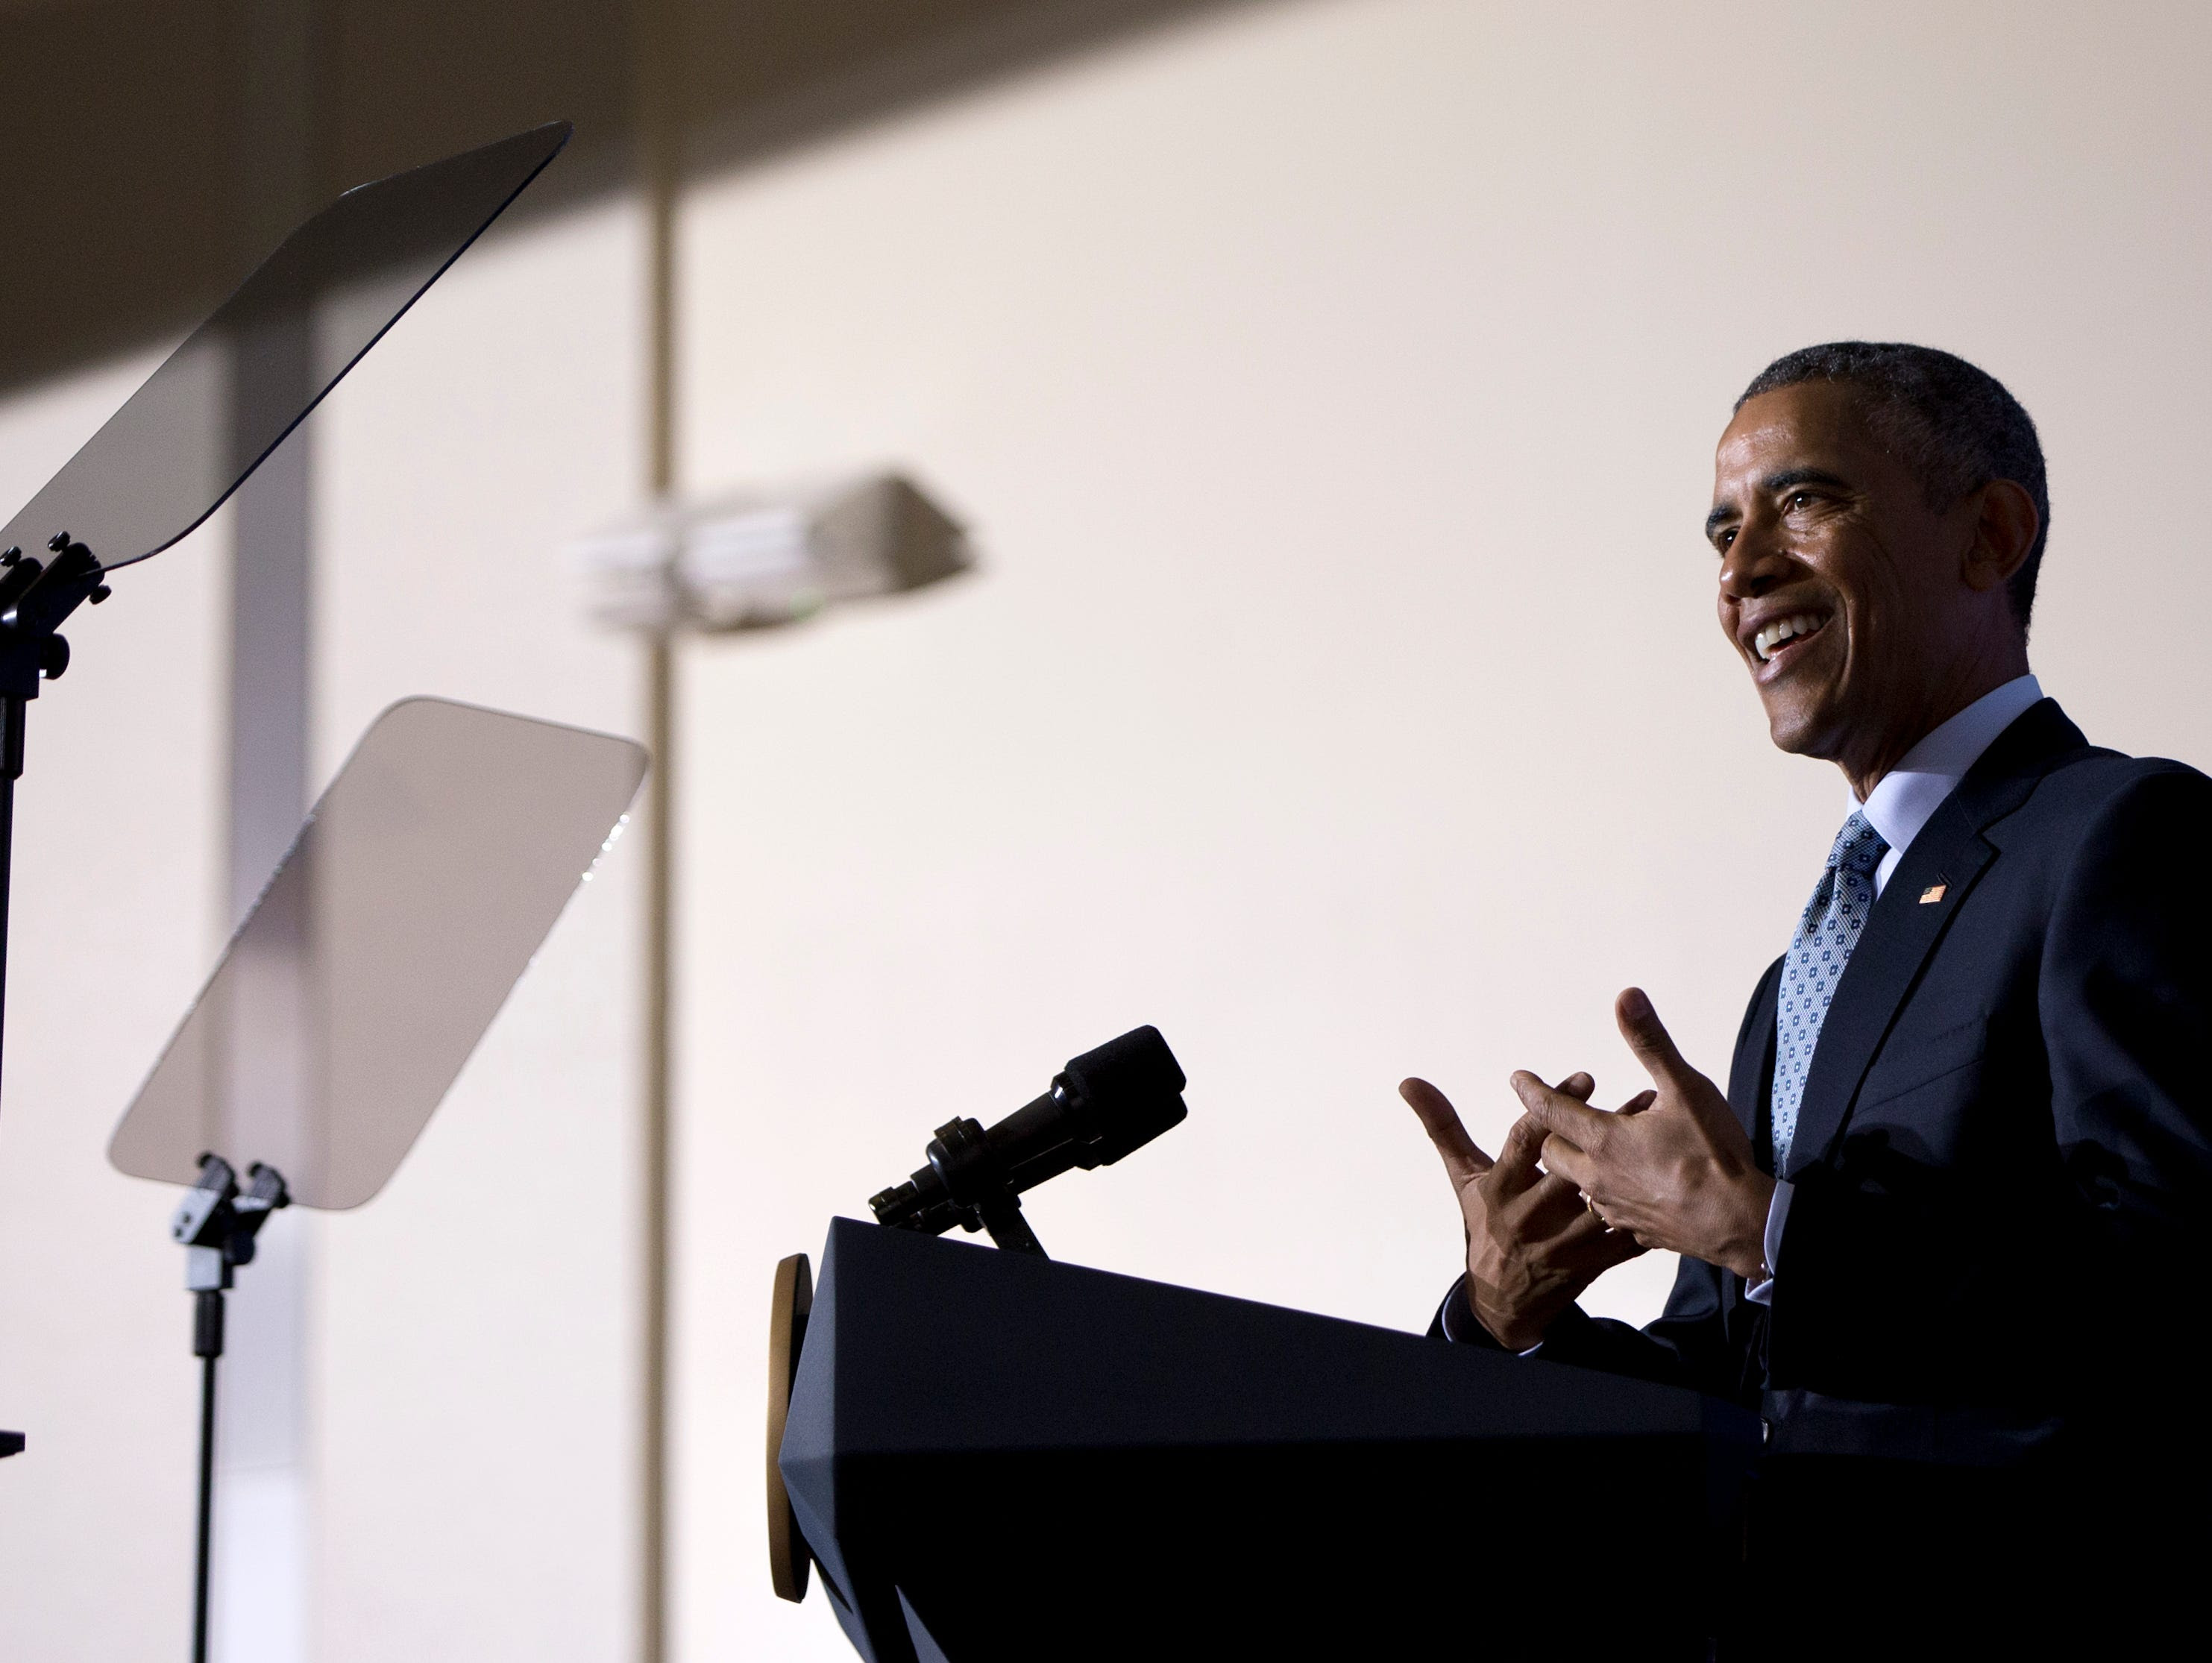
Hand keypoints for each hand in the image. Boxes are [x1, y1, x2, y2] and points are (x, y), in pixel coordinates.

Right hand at [1402, 1073, 1646, 1350]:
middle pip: (1572, 1167)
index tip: (1585, 1077)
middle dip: (1609, 1133)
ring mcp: (1561, 1243)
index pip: (1527, 1141)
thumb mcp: (1463, 1178)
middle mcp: (1529, 1215)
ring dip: (1638, 1170)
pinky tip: (1672, 1187)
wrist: (1503, 1301)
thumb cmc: (1485, 1224)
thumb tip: (1409, 1082)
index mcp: (1501, 1187)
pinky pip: (1624, 1240)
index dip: (1553, 1108)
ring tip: (1669, 1136)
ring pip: (1603, 1201)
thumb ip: (1443, 1127)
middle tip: (1645, 1100)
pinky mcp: (1589, 1266)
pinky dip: (1648, 1216)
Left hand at [1513, 988, 1773, 1280]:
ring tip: (1615, 1148)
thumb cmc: (1713, 1155)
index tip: (1518, 1079)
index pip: (1549, 1110)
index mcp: (1602, 1140)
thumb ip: (1651, 1043)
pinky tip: (1638, 1184)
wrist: (1742, 1224)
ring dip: (1586, 1164)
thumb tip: (1627, 998)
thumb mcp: (1684, 1088)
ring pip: (1579, 1185)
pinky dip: (1614, 1193)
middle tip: (1576, 1116)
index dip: (1531, 1091)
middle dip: (1557, 1132)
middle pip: (1554, 1153)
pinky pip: (1609, 1211)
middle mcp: (1597, 1177)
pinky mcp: (1635, 1232)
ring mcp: (1614, 1209)